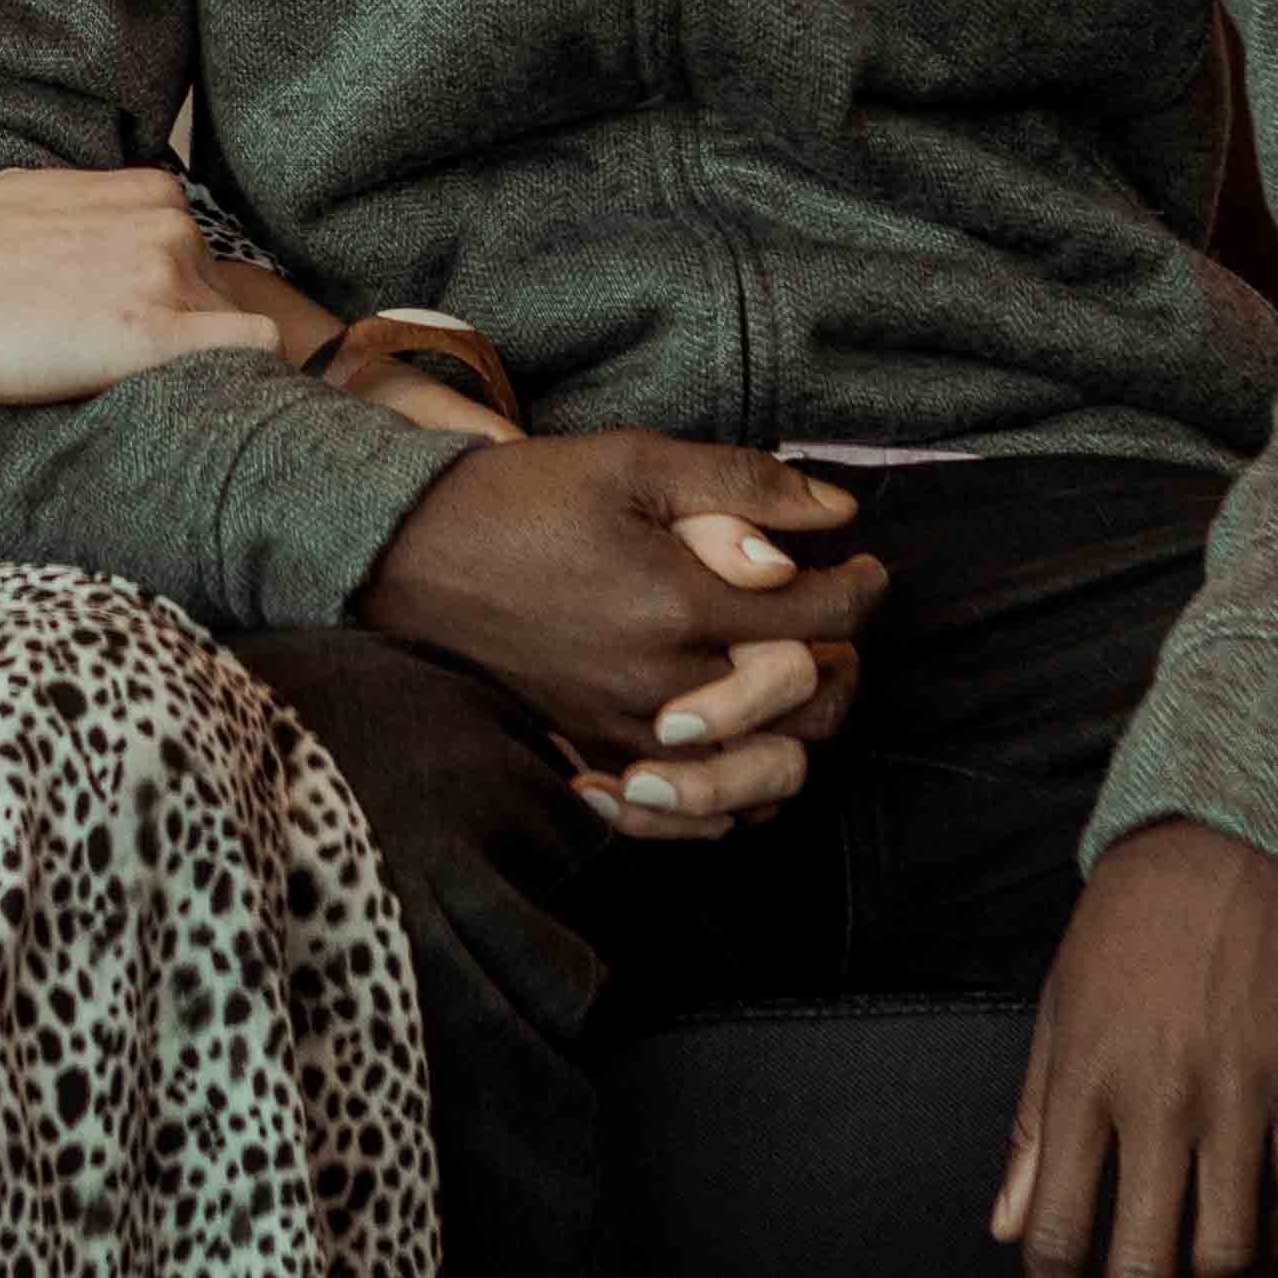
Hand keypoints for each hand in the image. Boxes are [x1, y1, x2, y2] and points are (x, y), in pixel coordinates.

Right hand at [0, 167, 288, 404]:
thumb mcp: (34, 194)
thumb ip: (88, 203)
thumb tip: (98, 222)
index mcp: (146, 191)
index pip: (200, 250)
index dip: (174, 291)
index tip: (142, 325)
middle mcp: (168, 225)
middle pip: (219, 291)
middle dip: (188, 326)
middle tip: (133, 364)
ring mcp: (166, 277)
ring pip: (233, 326)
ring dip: (203, 358)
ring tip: (152, 388)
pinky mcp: (156, 336)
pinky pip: (256, 348)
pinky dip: (247, 374)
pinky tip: (213, 398)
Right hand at [334, 392, 849, 839]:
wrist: (413, 556)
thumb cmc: (524, 499)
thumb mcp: (634, 462)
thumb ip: (743, 485)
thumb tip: (838, 507)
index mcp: (681, 605)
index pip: (823, 619)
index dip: (862, 588)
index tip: (864, 567)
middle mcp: (665, 686)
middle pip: (811, 705)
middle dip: (843, 657)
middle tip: (833, 619)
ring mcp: (632, 735)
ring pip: (769, 773)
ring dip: (802, 728)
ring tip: (795, 678)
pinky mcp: (600, 758)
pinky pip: (703, 814)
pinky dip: (742, 789)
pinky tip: (742, 740)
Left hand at [990, 821, 1277, 1277]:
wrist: (1229, 848)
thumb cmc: (1129, 930)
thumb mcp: (1058, 1014)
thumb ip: (1034, 1126)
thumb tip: (1008, 1227)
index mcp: (1088, 1081)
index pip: (1059, 1230)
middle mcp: (1163, 1101)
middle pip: (1144, 1263)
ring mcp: (1243, 1099)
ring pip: (1231, 1254)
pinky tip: (1261, 1241)